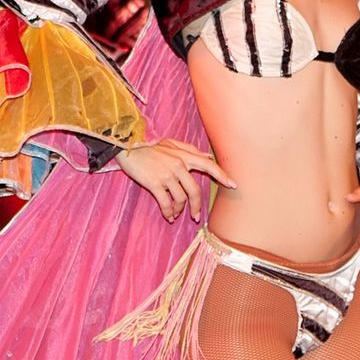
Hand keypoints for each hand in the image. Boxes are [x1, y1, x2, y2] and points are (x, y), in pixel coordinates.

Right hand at [116, 139, 235, 221]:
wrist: (127, 148)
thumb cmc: (148, 146)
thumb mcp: (170, 143)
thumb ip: (189, 149)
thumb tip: (208, 156)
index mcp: (184, 156)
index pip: (208, 165)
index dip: (222, 175)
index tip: (233, 184)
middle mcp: (178, 165)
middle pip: (194, 190)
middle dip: (196, 206)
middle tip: (196, 217)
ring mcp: (166, 175)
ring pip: (180, 199)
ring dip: (179, 210)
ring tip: (175, 214)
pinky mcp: (154, 183)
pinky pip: (166, 203)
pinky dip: (168, 212)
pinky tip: (168, 215)